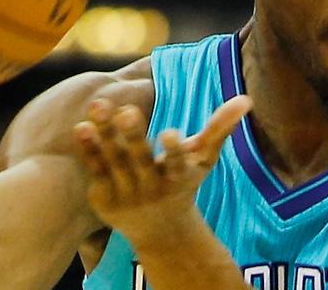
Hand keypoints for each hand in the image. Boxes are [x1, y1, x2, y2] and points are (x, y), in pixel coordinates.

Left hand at [73, 95, 251, 245]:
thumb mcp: (204, 159)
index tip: (171, 133)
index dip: (174, 149)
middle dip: (134, 136)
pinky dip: (89, 150)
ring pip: (115, 161)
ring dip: (105, 135)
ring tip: (97, 105)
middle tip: (127, 110)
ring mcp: (126, 194)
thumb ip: (221, 128)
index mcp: (178, 177)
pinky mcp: (105, 198)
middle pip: (141, 160)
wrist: (159, 230)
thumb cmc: (184, 183)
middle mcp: (152, 187)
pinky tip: (81, 126)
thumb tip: (246, 99)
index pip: (177, 163)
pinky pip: (96, 170)